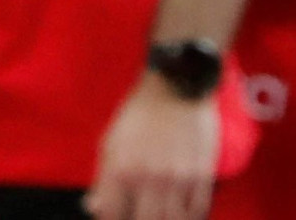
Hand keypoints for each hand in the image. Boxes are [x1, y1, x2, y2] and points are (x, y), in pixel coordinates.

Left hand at [86, 75, 216, 219]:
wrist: (175, 89)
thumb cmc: (138, 116)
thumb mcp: (110, 143)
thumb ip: (101, 179)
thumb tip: (93, 208)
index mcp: (122, 169)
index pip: (112, 215)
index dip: (111, 219)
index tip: (115, 216)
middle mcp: (150, 178)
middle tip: (136, 213)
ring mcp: (179, 179)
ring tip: (158, 212)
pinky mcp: (202, 176)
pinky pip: (197, 211)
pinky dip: (187, 216)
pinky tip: (179, 211)